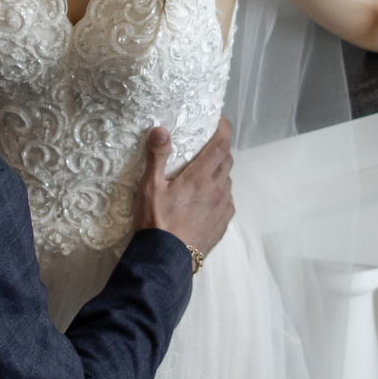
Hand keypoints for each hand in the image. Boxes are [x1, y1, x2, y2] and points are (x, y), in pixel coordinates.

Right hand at [134, 119, 233, 260]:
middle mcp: (217, 189)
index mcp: (200, 177)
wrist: (167, 259)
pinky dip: (221, 193)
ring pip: (228, 181)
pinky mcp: (223, 224)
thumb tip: (161, 130)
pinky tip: (207, 199)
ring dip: (220, 172)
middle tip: (205, 147)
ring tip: (203, 174)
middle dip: (220, 149)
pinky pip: (228, 201)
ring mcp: (223, 207)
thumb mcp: (149, 187)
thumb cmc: (156, 222)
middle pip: (227, 160)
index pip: (221, 144)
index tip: (220, 119)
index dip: (224, 128)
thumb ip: (156, 157)